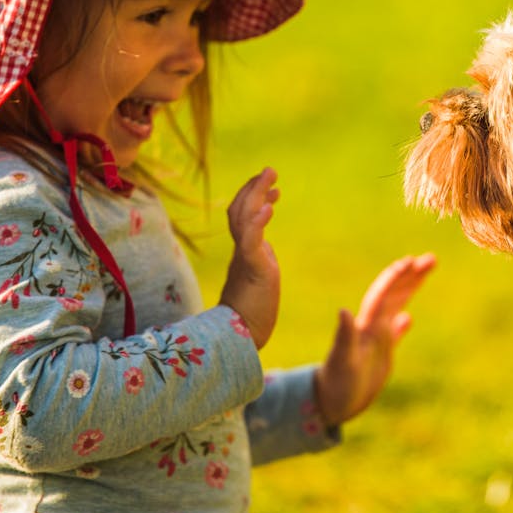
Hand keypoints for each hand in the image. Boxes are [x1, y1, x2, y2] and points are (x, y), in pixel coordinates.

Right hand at [219, 168, 280, 348]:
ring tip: (270, 176)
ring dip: (257, 194)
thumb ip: (258, 262)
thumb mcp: (259, 280)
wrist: (239, 341)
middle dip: (255, 188)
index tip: (273, 190)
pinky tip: (268, 207)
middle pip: (240, 211)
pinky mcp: (251, 271)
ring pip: (244, 219)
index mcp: (244, 255)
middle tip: (270, 171)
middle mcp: (241, 253)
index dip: (255, 200)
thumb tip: (265, 250)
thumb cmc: (250, 317)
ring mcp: (245, 260)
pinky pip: (252, 243)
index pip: (244, 219)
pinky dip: (258, 223)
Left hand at [313, 253, 435, 426]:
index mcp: (366, 326)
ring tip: (425, 273)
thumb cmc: (336, 384)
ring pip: (396, 307)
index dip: (396, 277)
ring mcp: (376, 340)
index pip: (383, 294)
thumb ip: (344, 336)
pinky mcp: (379, 355)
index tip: (412, 261)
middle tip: (431, 259)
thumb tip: (343, 310)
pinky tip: (408, 318)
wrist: (328, 404)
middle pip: (393, 294)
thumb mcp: (342, 362)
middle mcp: (371, 327)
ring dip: (410, 290)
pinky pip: (393, 334)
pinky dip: (401, 323)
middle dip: (411, 276)